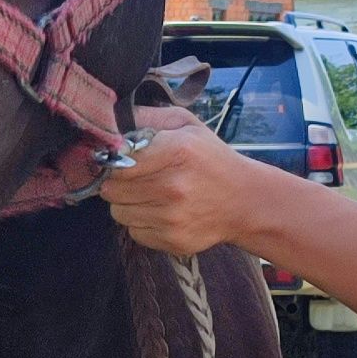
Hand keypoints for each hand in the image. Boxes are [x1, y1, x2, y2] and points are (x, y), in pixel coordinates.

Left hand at [99, 105, 260, 256]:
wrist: (244, 202)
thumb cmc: (210, 159)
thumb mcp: (186, 125)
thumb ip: (148, 117)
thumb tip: (111, 122)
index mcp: (176, 151)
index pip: (118, 163)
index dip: (115, 163)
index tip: (122, 163)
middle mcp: (173, 186)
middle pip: (112, 190)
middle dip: (118, 184)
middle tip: (136, 180)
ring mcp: (172, 217)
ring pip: (119, 213)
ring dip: (128, 205)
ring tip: (150, 196)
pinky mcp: (172, 241)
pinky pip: (134, 233)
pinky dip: (141, 224)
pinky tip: (160, 214)